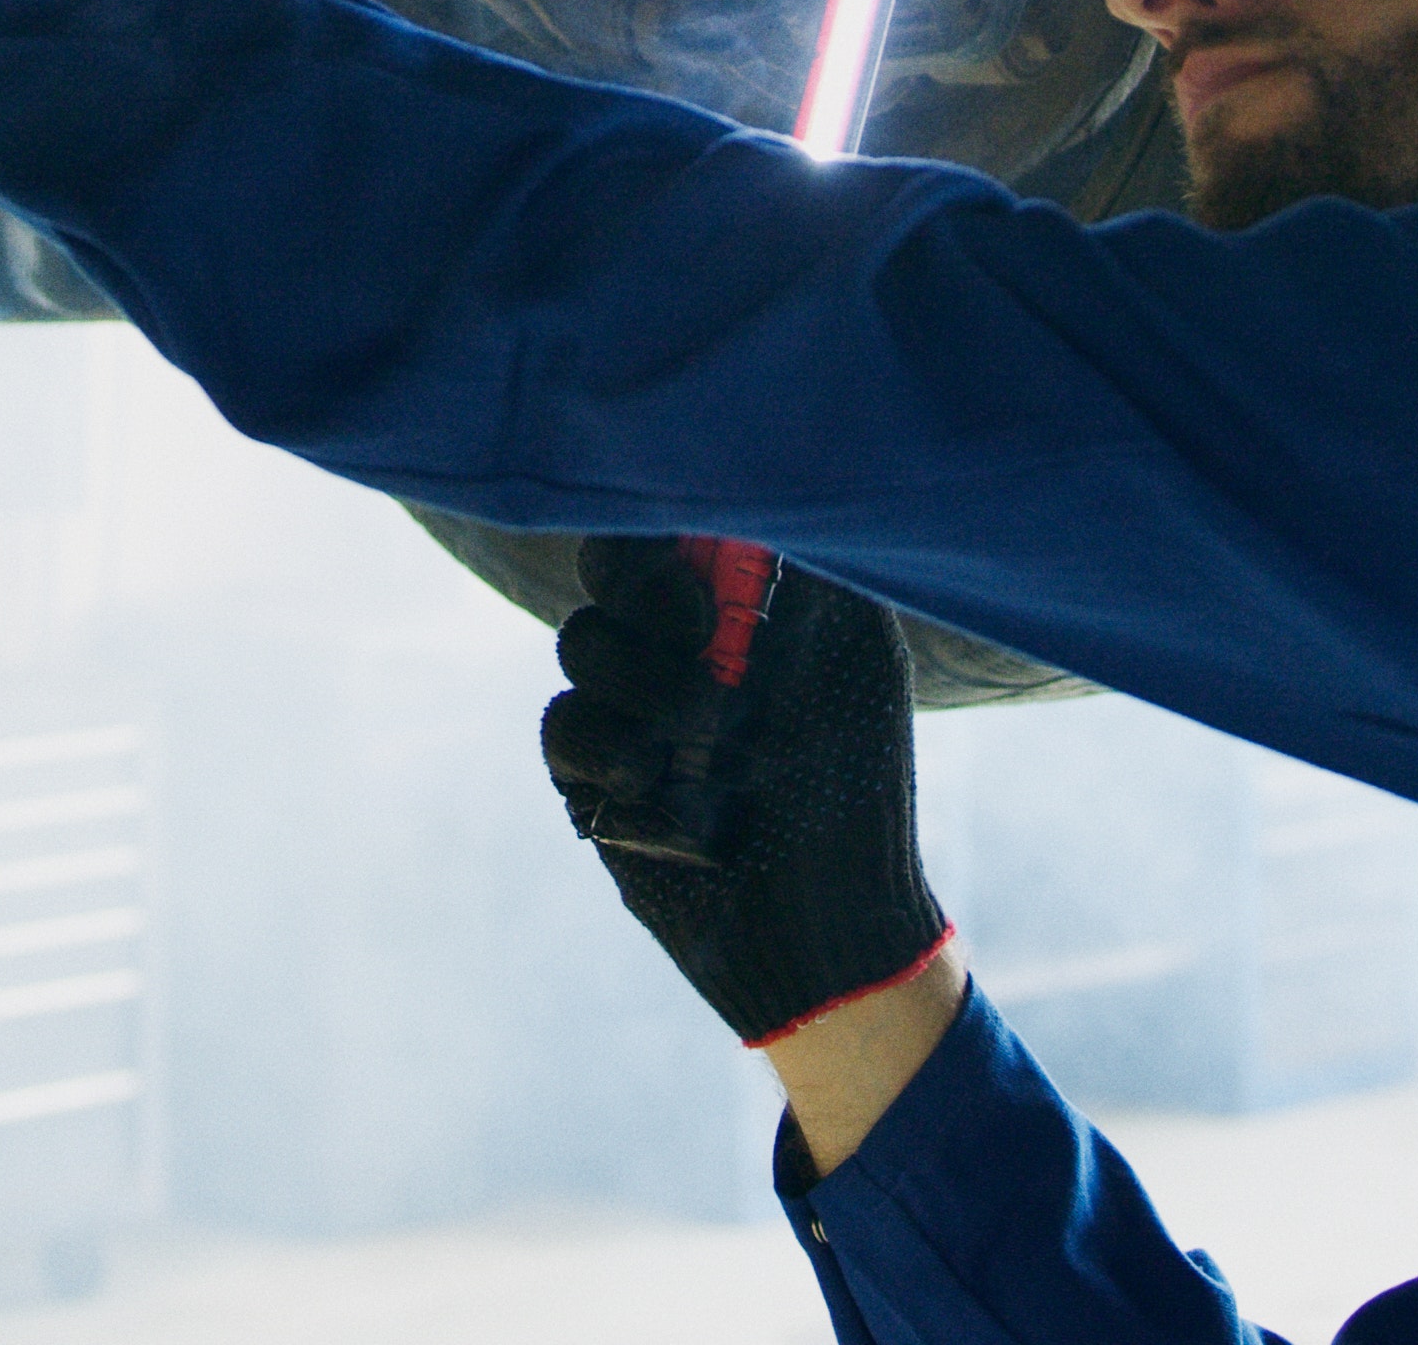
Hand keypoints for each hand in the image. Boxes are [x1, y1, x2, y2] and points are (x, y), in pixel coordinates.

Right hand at [542, 533, 949, 1047]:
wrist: (821, 928)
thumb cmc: (855, 785)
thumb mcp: (850, 653)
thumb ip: (800, 563)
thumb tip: (736, 488)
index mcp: (746, 602)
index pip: (673, 521)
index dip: (667, 533)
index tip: (709, 590)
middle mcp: (683, 643)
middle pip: (608, 564)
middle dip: (645, 600)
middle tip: (697, 640)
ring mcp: (632, 706)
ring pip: (580, 642)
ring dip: (647, 690)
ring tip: (709, 750)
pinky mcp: (594, 774)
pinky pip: (562, 724)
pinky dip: (613, 755)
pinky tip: (660, 792)